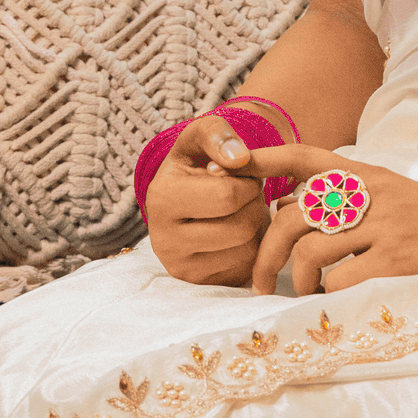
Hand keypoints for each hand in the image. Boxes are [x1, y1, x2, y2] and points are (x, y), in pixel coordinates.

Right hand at [144, 115, 270, 285]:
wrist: (183, 198)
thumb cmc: (195, 164)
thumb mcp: (200, 137)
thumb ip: (218, 134)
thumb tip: (240, 159)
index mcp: (161, 200)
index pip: (228, 196)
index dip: (247, 183)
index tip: (238, 176)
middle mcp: (165, 242)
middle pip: (242, 228)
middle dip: (253, 206)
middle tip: (242, 196)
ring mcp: (182, 269)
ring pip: (249, 251)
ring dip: (256, 227)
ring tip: (238, 212)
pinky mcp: (202, 284)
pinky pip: (248, 269)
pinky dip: (253, 249)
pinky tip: (236, 234)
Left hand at [246, 146, 417, 295]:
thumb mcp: (380, 191)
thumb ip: (336, 195)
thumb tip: (280, 206)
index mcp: (361, 174)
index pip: (303, 157)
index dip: (264, 160)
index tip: (230, 166)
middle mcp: (368, 194)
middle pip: (293, 218)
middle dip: (267, 253)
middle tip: (259, 280)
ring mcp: (382, 226)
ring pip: (312, 251)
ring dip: (299, 279)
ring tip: (306, 290)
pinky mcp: (395, 259)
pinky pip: (340, 279)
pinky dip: (328, 293)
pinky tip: (334, 296)